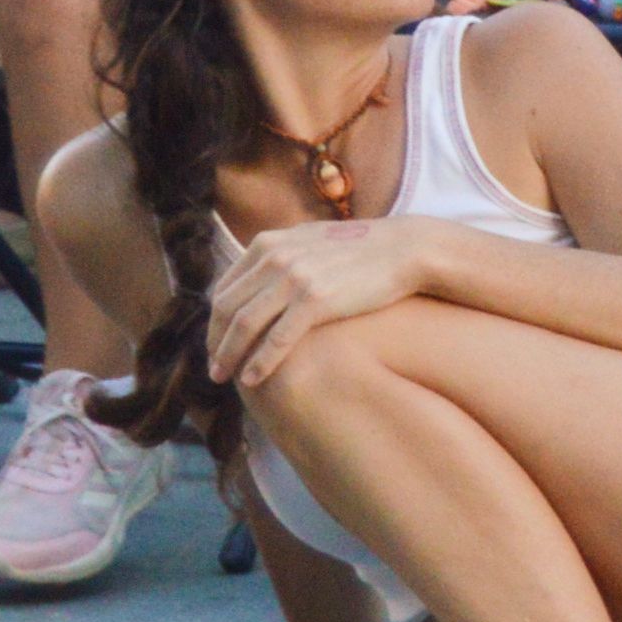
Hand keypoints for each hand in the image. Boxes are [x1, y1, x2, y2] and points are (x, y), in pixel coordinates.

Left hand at [202, 214, 447, 393]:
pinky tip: (253, 379)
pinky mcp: (316, 300)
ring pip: (245, 325)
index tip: (216, 344)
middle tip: (214, 369)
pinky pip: (277, 338)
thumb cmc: (362, 251)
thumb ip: (280, 257)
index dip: (215, 321)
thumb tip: (257, 280)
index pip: (225, 289)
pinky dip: (260, 361)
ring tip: (225, 378)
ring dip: (229, 355)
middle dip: (215, 342)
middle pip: (228, 308)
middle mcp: (275, 258)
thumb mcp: (311, 242)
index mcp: (268, 243)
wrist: (407, 249)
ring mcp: (295, 278)